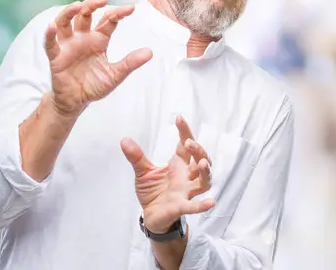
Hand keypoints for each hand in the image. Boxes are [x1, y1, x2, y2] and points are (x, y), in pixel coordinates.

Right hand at [44, 0, 152, 115]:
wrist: (77, 101)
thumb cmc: (95, 85)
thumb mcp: (115, 74)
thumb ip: (130, 63)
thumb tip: (150, 52)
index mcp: (99, 40)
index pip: (108, 21)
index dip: (118, 13)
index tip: (131, 8)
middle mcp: (83, 38)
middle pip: (85, 15)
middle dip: (92, 5)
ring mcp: (68, 45)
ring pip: (65, 22)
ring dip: (69, 12)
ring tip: (77, 5)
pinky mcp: (56, 56)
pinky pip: (50, 43)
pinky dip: (49, 34)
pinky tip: (51, 26)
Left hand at [120, 115, 214, 232]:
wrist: (151, 216)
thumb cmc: (152, 192)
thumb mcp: (142, 172)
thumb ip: (136, 157)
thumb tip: (124, 140)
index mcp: (178, 165)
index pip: (186, 145)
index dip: (185, 131)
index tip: (179, 118)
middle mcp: (186, 177)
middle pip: (200, 160)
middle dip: (198, 150)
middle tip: (188, 142)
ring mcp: (186, 192)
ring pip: (204, 181)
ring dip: (205, 172)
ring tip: (202, 163)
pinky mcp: (180, 207)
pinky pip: (193, 206)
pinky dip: (202, 205)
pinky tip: (211, 202)